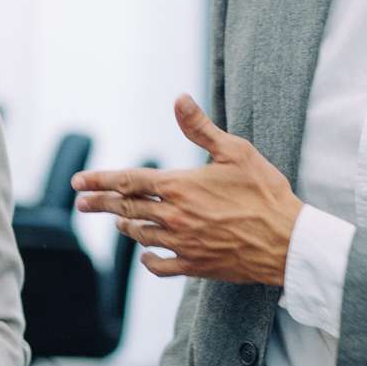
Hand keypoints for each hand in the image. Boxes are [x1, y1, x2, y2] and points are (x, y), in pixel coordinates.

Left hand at [73, 94, 302, 286]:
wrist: (288, 241)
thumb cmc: (265, 192)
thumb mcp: (235, 151)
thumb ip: (200, 128)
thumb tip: (179, 99)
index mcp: (179, 186)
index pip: (127, 181)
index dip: (99, 181)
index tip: (78, 182)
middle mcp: (174, 216)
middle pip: (126, 209)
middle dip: (100, 204)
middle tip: (81, 204)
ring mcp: (182, 243)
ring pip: (141, 235)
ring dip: (126, 227)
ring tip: (117, 222)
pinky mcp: (195, 265)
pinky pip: (160, 266)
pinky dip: (149, 260)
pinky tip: (146, 255)